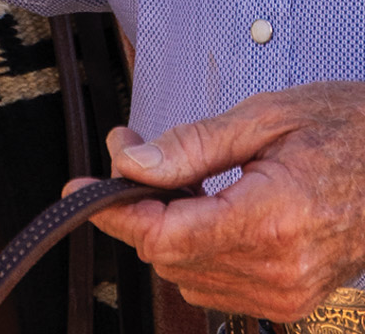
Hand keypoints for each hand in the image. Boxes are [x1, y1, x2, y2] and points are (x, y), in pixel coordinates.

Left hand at [61, 82, 364, 319]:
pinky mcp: (292, 301)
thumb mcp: (265, 118)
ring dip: (169, 230)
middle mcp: (281, 269)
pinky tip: (214, 212)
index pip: (164, 235)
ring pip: (184, 274)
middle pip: (167, 256)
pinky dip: (198, 250)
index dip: (115, 211)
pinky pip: (215, 285)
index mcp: (273, 220)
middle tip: (142, 158)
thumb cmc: (349, 131)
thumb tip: (130, 163)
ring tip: (191, 184)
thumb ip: (190, 145)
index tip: (81, 186)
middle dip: (140, 208)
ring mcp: (288, 293)